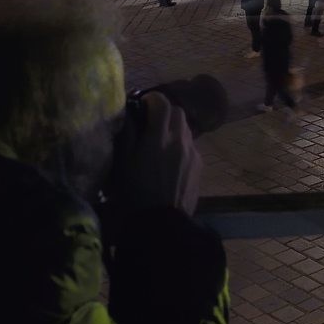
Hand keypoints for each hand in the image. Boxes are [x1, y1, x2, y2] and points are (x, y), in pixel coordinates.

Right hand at [107, 92, 201, 217]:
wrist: (161, 224)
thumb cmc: (134, 194)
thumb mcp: (122, 163)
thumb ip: (127, 134)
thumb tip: (129, 114)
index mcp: (160, 136)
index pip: (162, 102)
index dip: (151, 99)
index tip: (141, 105)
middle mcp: (181, 140)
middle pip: (178, 112)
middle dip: (164, 112)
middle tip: (150, 122)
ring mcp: (193, 153)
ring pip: (186, 129)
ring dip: (173, 129)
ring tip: (159, 143)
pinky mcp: (200, 166)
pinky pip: (191, 147)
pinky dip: (180, 146)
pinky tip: (169, 162)